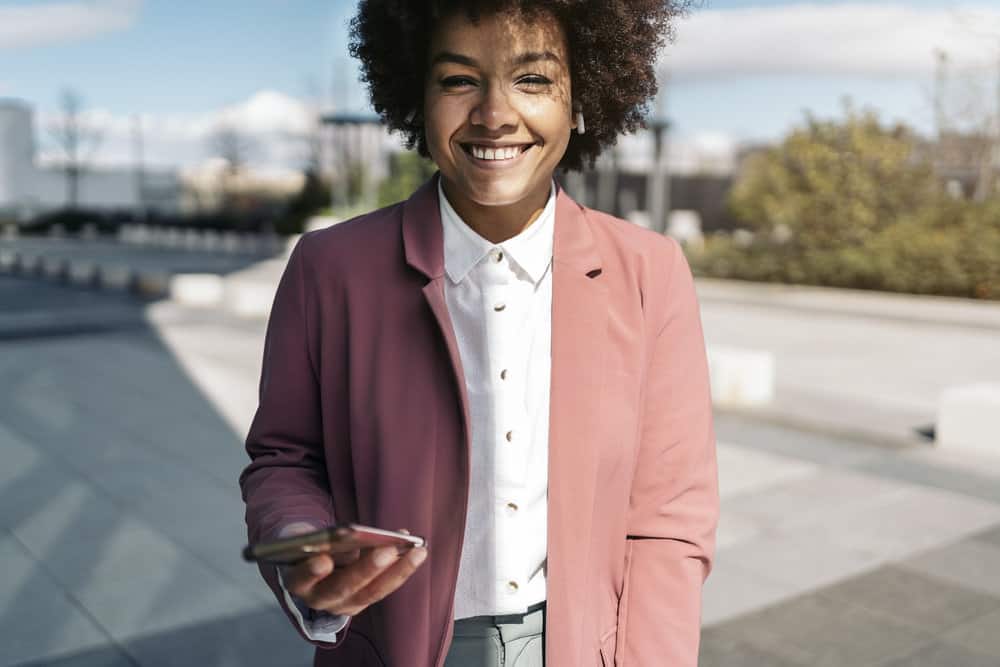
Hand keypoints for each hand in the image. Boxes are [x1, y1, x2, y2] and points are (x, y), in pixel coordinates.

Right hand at [277, 522, 427, 615]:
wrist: (313, 559)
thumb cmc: (309, 542)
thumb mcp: (304, 535)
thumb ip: (313, 535)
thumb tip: (344, 534)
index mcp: (297, 581)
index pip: (300, 579)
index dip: (311, 572)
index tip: (323, 560)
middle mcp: (319, 599)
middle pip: (342, 587)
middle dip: (365, 569)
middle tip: (386, 551)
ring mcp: (343, 604)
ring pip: (371, 592)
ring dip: (396, 571)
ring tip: (416, 551)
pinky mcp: (362, 600)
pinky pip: (384, 586)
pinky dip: (401, 568)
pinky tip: (415, 549)